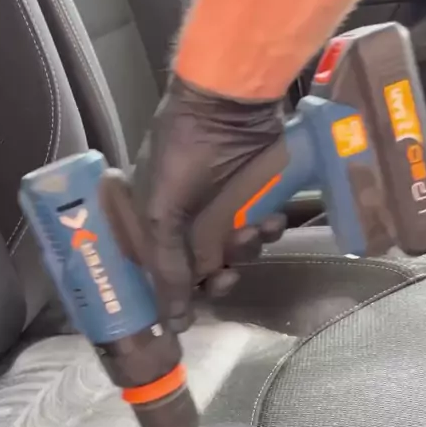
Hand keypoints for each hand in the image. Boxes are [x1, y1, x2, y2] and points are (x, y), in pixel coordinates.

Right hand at [133, 77, 285, 331]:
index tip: (189, 312)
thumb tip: (173, 322)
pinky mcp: (256, 200)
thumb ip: (166, 265)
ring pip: (237, 254)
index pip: (162, 272)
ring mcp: (224, 210)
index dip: (176, 294)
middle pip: (203, 271)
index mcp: (154, 222)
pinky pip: (263, 232)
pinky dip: (269, 230)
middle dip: (217, 279)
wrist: (230, 104)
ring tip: (251, 229)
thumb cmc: (183, 153)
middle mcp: (188, 221)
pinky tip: (271, 217)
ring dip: (245, 250)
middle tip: (226, 277)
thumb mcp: (162, 211)